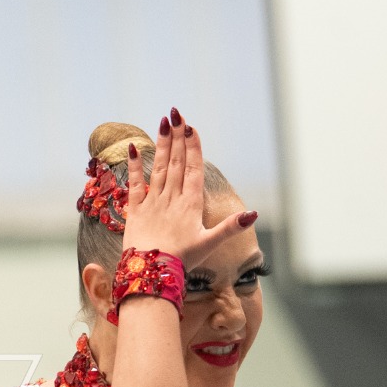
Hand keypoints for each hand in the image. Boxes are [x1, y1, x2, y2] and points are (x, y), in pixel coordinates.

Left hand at [122, 109, 254, 269]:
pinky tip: (133, 148)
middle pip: (176, 162)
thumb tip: (253, 214)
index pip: (193, 168)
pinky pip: (135, 183)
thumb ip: (230, 227)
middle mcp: (172, 198)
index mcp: (191, 203)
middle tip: (176, 113)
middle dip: (177, 137)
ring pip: (159, 168)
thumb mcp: (210, 244)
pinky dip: (134, 165)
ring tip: (162, 123)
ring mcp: (153, 202)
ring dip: (161, 144)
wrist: (152, 273)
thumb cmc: (182, 261)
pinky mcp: (135, 210)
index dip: (193, 146)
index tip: (190, 127)